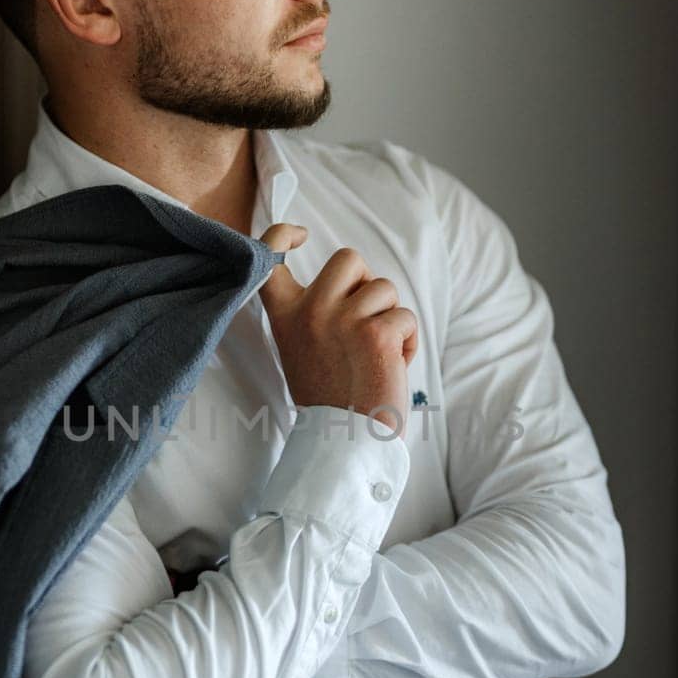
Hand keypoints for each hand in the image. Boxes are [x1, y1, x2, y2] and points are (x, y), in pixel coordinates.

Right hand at [257, 224, 417, 435]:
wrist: (345, 442)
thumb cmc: (330, 400)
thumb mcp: (302, 351)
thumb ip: (314, 316)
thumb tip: (350, 285)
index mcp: (285, 316)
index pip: (270, 256)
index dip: (282, 235)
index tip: (299, 234)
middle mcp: (309, 311)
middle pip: (348, 258)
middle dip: (366, 282)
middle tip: (365, 319)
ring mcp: (342, 320)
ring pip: (384, 288)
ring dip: (391, 318)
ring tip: (378, 354)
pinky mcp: (376, 334)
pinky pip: (405, 316)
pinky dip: (407, 341)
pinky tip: (394, 366)